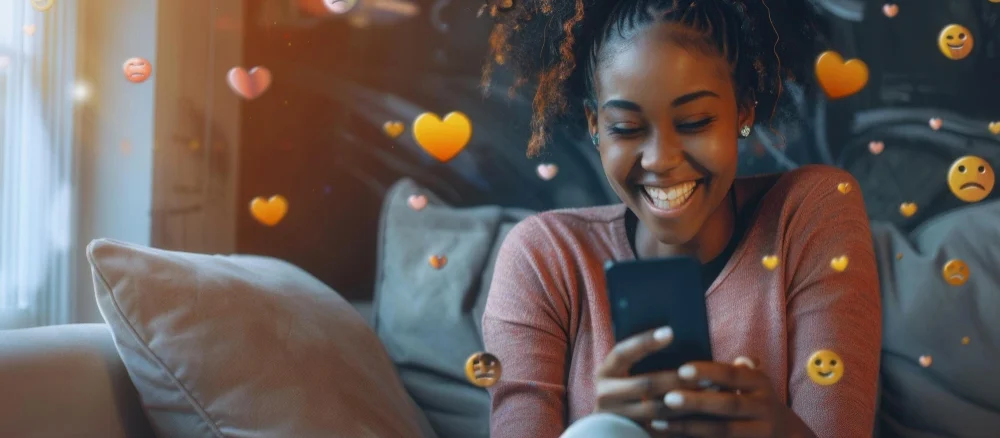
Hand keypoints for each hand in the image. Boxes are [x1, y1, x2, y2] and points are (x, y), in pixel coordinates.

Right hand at [593, 326, 698, 431]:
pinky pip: (661, 429)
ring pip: (657, 409)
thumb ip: (639, 359)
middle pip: (645, 384)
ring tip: (709, 391)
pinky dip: (683, 420)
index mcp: (604, 373)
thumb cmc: (623, 389)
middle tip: (705, 373)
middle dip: (678, 378)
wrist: (610, 426)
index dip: (645, 342)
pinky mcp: (631, 433)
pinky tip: (701, 412)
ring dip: (686, 399)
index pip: (622, 353)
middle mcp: (605, 395)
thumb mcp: (623, 373)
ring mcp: (617, 417)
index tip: (670, 332)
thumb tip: (672, 337)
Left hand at [655, 360, 805, 437]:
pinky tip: (672, 436)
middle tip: (667, 397)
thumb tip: (725, 358)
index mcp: (760, 383)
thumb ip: (735, 371)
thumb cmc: (756, 402)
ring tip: (659, 422)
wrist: (787, 436)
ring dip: (689, 426)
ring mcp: (760, 431)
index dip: (707, 372)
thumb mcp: (753, 383)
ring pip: (722, 431)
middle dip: (697, 402)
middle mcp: (763, 406)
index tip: (681, 370)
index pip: (732, 374)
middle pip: (728, 404)